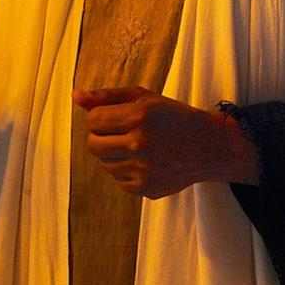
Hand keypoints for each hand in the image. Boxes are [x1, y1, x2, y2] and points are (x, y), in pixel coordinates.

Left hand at [73, 86, 258, 196]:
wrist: (209, 147)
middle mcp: (140, 143)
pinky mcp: (146, 188)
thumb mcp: (144, 98)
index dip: (99, 117)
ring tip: (136, 146)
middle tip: (121, 132)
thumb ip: (108, 96)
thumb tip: (75, 96)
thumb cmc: (173, 117)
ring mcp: (143, 169)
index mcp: (139, 116)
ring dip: (113, 154)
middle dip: (100, 137)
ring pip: (104, 164)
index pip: (93, 120)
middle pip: (93, 144)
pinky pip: (118, 180)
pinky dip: (125, 171)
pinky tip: (145, 161)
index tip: (114, 117)